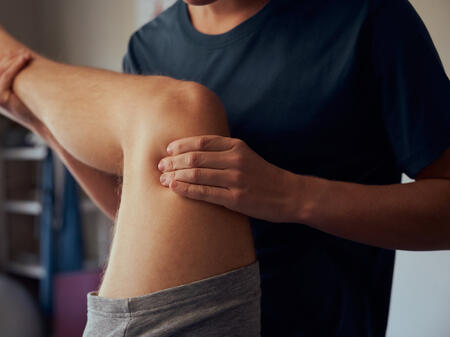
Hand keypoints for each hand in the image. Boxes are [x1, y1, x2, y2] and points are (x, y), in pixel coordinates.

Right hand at [0, 49, 45, 134]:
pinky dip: (15, 66)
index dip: (4, 59)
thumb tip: (18, 59)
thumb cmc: (34, 107)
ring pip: (1, 71)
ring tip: (26, 55)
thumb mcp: (20, 92)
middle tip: (23, 52)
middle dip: (10, 58)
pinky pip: (6, 77)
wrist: (39, 122)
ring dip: (14, 60)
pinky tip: (24, 60)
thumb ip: (14, 80)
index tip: (18, 51)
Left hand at [157, 135, 301, 221]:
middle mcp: (235, 160)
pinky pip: (204, 193)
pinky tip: (174, 188)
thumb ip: (224, 152)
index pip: (201, 141)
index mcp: (236, 146)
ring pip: (196, 174)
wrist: (290, 194)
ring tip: (162, 179)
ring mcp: (235, 179)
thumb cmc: (264, 176)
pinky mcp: (236, 199)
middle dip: (173, 161)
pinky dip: (185, 190)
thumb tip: (195, 153)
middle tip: (160, 166)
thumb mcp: (246, 156)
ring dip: (175, 175)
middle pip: (195, 157)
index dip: (181, 145)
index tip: (168, 150)